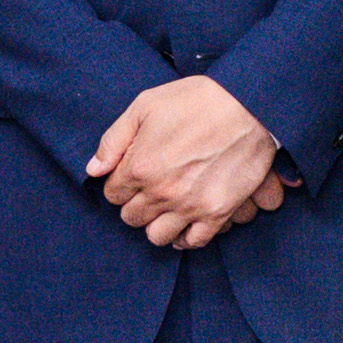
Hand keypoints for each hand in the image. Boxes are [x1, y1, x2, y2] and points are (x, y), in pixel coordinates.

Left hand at [91, 74, 286, 251]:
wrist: (249, 105)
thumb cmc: (196, 100)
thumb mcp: (145, 106)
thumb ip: (114, 140)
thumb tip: (94, 169)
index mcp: (139, 166)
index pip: (113, 194)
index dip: (120, 183)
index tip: (133, 174)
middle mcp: (161, 192)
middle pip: (132, 217)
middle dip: (136, 203)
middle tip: (150, 188)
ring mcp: (190, 206)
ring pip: (157, 236)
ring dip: (157, 223)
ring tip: (166, 207)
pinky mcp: (217, 213)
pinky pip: (193, 242)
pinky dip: (186, 237)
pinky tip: (185, 222)